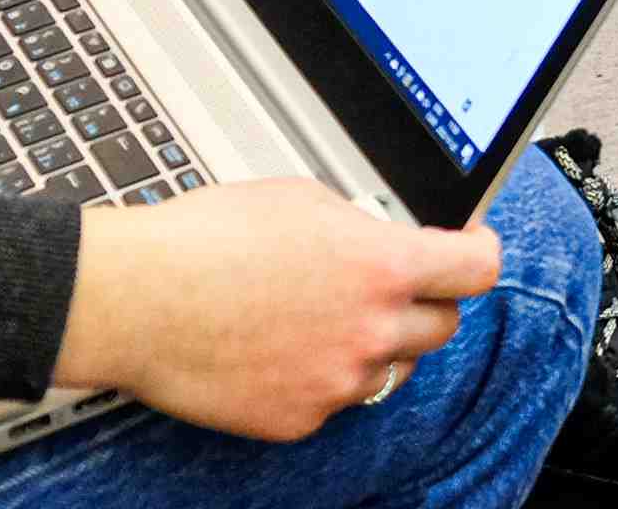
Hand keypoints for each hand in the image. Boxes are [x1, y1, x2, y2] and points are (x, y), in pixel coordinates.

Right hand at [60, 178, 502, 439]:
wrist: (138, 298)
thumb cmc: (208, 238)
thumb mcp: (304, 200)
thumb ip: (363, 227)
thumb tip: (383, 237)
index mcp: (382, 265)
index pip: (478, 269)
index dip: (479, 255)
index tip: (471, 249)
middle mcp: (371, 329)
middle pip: (442, 325)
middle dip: (423, 302)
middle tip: (387, 285)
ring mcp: (336, 381)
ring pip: (390, 367)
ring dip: (373, 344)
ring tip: (319, 315)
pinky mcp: (298, 419)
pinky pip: (334, 399)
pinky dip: (320, 377)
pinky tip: (279, 348)